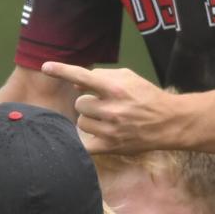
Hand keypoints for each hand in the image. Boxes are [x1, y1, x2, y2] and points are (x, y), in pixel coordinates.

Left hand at [41, 62, 184, 153]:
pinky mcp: (111, 146)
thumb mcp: (129, 78)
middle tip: (105, 106)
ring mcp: (111, 129)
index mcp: (115, 88)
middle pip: (80, 104)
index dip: (62, 71)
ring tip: (107, 120)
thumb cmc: (147, 97)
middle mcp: (112, 109)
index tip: (45, 67)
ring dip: (90, 120)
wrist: (169, 122)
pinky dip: (87, 139)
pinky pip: (85, 143)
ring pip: (82, 122)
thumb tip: (74, 83)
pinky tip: (98, 135)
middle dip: (89, 104)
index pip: (82, 76)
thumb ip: (102, 76)